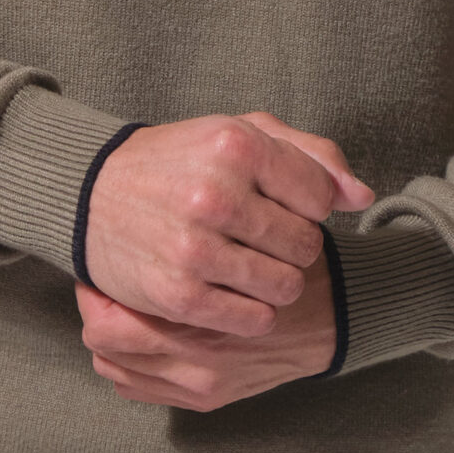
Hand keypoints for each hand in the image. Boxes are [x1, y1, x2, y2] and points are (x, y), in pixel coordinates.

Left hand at [78, 249, 339, 409]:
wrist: (336, 319)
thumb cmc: (289, 267)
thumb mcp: (258, 232)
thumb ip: (206, 228)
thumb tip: (133, 230)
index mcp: (203, 323)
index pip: (108, 322)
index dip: (95, 291)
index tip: (99, 266)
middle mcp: (197, 365)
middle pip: (106, 348)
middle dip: (97, 312)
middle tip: (101, 285)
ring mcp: (201, 386)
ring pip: (117, 370)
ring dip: (111, 338)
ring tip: (116, 308)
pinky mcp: (207, 400)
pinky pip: (138, 389)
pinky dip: (129, 365)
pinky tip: (137, 336)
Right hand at [84, 113, 372, 338]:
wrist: (92, 194)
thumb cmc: (180, 162)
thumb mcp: (242, 133)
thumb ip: (312, 156)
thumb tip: (361, 197)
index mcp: (237, 145)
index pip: (320, 197)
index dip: (308, 205)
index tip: (280, 204)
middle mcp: (216, 194)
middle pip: (305, 245)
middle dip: (291, 244)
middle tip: (261, 237)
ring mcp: (196, 247)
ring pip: (284, 286)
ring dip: (275, 281)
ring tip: (250, 265)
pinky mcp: (180, 293)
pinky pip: (254, 318)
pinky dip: (252, 312)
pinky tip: (233, 291)